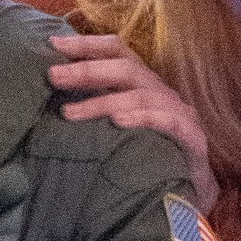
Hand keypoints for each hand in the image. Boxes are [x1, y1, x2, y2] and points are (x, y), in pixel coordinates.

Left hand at [44, 31, 215, 209]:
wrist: (191, 196)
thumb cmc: (147, 157)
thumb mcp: (116, 128)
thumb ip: (91, 108)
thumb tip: (47, 99)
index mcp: (143, 84)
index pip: (117, 51)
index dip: (86, 44)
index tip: (52, 44)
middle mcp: (161, 93)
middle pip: (126, 69)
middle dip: (86, 70)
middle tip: (53, 76)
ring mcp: (180, 114)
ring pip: (142, 96)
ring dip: (102, 102)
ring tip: (69, 112)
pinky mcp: (193, 139)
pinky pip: (169, 123)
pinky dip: (143, 119)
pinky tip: (118, 123)